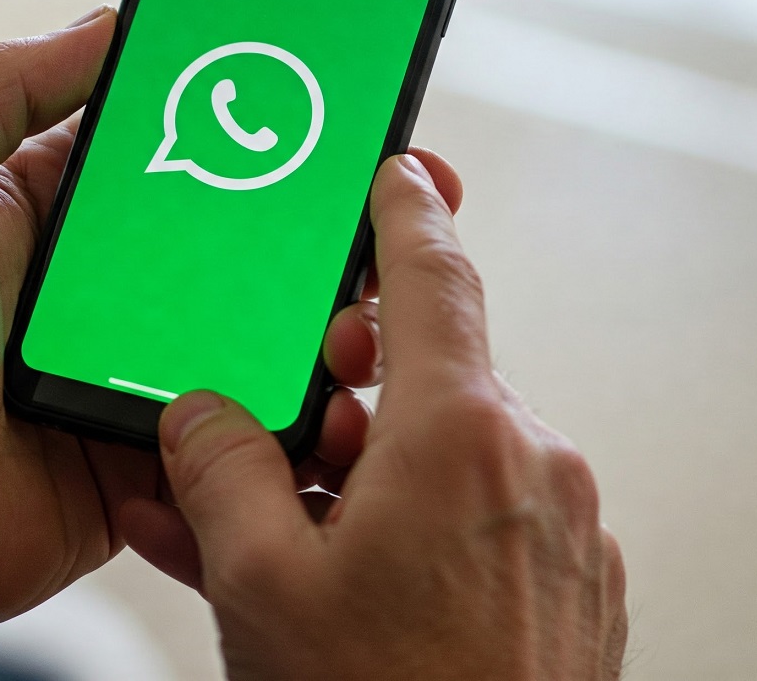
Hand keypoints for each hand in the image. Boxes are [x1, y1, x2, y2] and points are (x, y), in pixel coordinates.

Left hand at [0, 7, 381, 620]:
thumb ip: (3, 82)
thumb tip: (110, 22)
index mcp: (56, 208)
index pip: (173, 150)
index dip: (242, 126)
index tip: (322, 108)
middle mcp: (104, 284)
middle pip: (227, 239)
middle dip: (302, 226)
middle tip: (385, 210)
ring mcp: (134, 367)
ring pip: (248, 330)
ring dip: (307, 321)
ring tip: (359, 313)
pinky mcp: (152, 447)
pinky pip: (234, 423)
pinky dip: (283, 413)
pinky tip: (333, 395)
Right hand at [127, 155, 627, 680]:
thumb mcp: (263, 586)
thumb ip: (219, 472)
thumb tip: (198, 415)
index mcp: (464, 437)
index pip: (435, 274)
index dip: (405, 211)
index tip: (395, 172)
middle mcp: (528, 463)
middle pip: (421, 374)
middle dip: (343, 386)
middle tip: (283, 421)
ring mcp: (553, 523)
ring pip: (435, 451)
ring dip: (357, 467)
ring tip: (276, 515)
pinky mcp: (558, 575)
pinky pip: (466, 511)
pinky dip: (398, 517)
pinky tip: (330, 557)